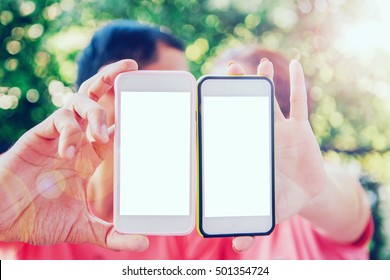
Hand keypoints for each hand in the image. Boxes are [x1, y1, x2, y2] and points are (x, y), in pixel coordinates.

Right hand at [0, 59, 148, 251]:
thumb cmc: (43, 217)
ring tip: (101, 131)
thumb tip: (144, 244)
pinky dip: (69, 131)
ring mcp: (60, 135)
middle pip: (97, 99)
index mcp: (93, 156)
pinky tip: (68, 153)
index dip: (130, 111)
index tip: (150, 100)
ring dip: (94, 110)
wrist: (5, 218)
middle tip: (131, 67)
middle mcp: (80, 140)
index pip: (115, 125)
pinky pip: (59, 120)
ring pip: (79, 101)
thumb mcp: (85, 228)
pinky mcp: (40, 135)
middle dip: (112, 80)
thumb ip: (113, 235)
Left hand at [229, 59, 326, 251]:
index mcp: (247, 152)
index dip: (218, 115)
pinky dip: (298, 84)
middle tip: (226, 70)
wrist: (306, 193)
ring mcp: (278, 130)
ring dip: (264, 81)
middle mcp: (259, 136)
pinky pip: (298, 103)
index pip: (230, 130)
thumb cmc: (281, 199)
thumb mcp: (268, 212)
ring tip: (258, 62)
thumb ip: (252, 226)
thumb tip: (236, 247)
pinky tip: (297, 64)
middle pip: (246, 108)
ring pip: (270, 100)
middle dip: (238, 89)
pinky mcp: (300, 128)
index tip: (203, 100)